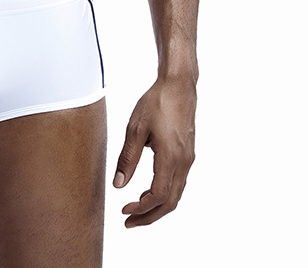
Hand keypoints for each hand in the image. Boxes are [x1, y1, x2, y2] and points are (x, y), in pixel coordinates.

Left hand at [112, 77, 195, 226]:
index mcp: (170, 157)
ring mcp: (188, 159)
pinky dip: (164, 194)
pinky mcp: (188, 154)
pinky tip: (149, 191)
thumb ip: (127, 159)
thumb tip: (119, 184)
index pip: (157, 195)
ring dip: (157, 207)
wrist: (179, 85)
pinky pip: (178, 183)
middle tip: (129, 222)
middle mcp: (183, 162)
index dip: (141, 208)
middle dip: (149, 216)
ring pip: (176, 194)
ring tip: (136, 210)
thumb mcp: (135, 128)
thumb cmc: (157, 102)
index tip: (124, 210)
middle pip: (170, 202)